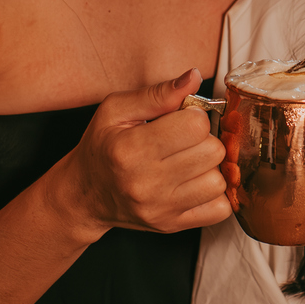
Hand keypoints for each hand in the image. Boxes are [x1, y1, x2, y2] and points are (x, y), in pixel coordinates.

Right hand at [62, 69, 230, 235]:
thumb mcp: (116, 110)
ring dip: (209, 168)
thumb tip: (195, 77)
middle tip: (183, 141)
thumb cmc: (101, 147)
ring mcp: (161, 209)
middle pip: (213, 152)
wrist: (84, 195)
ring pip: (219, 181)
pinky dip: (214, 195)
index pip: (196, 126)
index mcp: (131, 149)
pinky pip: (220, 210)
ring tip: (187, 162)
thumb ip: (158, 93)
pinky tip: (194, 183)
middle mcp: (147, 183)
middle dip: (203, 140)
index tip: (180, 119)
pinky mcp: (171, 226)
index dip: (193, 116)